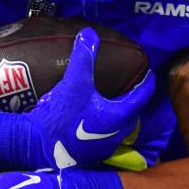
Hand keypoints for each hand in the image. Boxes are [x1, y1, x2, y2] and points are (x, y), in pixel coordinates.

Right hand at [0, 28, 155, 171]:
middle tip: (129, 87)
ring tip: (111, 102)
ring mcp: (104, 148)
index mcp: (119, 116)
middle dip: (133, 100)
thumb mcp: (74, 82)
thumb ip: (84, 57)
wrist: (37, 145)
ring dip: (118, 115)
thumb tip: (89, 32)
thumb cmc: (61, 114)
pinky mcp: (91, 156)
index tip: (150, 74)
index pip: (142, 96)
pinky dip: (104, 126)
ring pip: (118, 128)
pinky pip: (104, 137)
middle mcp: (117, 134)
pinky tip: (92, 119)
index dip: (147, 83)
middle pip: (132, 113)